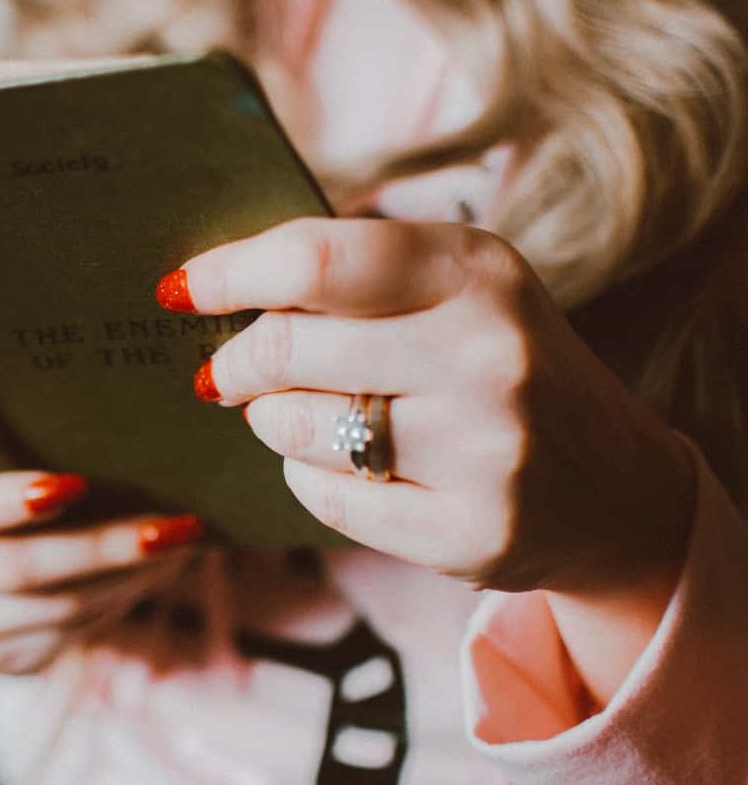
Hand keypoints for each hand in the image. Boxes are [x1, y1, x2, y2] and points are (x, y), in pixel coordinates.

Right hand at [0, 425, 203, 672]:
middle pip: (14, 570)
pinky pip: (65, 638)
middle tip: (170, 525)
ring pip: (51, 611)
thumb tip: (104, 399)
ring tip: (179, 543)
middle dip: (101, 547)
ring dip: (125, 578)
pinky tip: (152, 571)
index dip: (12, 500)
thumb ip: (20, 415)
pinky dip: (117, 602)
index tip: (76, 482)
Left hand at [161, 217, 694, 595]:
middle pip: (288, 346)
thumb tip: (217, 283)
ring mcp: (486, 448)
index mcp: (475, 269)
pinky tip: (342, 466)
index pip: (317, 258)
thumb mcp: (454, 289)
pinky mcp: (475, 531)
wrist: (609, 483)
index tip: (180, 289)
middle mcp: (488, 352)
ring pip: (296, 429)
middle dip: (235, 361)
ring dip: (271, 421)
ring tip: (298, 415)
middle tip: (225, 371)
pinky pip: (325, 499)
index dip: (230, 274)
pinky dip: (308, 479)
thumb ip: (353, 274)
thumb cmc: (495, 365)